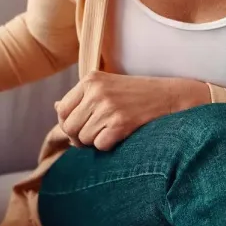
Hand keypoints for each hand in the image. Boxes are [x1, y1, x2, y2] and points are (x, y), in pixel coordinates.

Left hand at [54, 71, 209, 150]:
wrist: (170, 96)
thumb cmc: (137, 94)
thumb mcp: (107, 87)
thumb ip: (82, 97)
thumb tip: (55, 107)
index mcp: (90, 79)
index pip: (62, 110)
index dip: (67, 124)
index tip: (80, 128)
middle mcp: (96, 91)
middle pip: (69, 127)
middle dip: (79, 138)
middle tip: (95, 136)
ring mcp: (108, 107)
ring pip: (84, 139)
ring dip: (96, 142)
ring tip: (112, 131)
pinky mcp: (120, 123)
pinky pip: (100, 145)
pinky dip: (108, 146)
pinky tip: (121, 135)